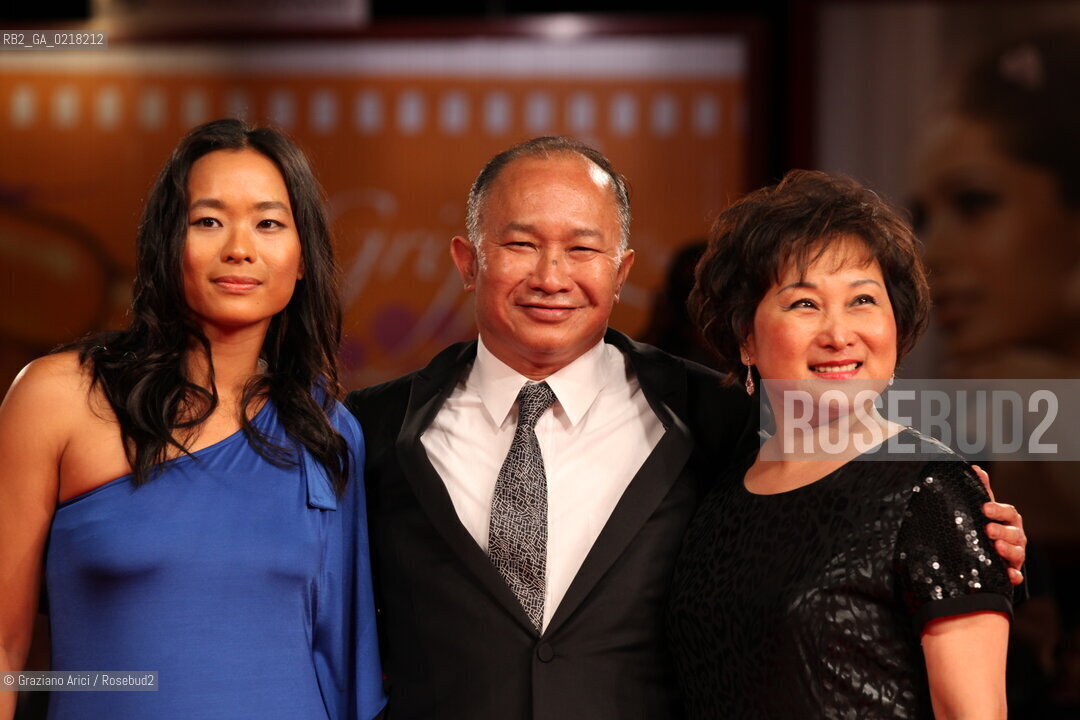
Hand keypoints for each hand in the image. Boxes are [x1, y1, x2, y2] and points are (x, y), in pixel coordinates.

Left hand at [972, 465, 1025, 585]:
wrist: (989, 550)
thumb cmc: (987, 524)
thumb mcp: (984, 508)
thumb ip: (982, 490)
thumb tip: (975, 469)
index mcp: (1008, 519)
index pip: (1008, 512)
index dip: (997, 510)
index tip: (984, 508)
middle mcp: (1015, 536)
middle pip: (1014, 533)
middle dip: (1001, 531)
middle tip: (987, 529)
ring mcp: (1015, 554)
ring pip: (1017, 552)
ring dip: (1008, 550)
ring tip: (996, 547)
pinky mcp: (1011, 570)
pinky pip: (1016, 575)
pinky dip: (1014, 575)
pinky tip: (1009, 575)